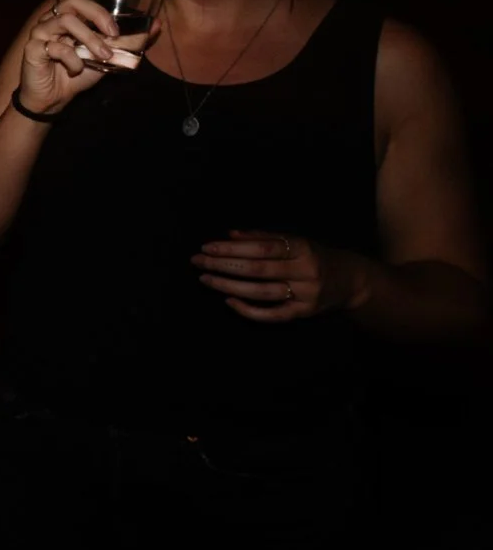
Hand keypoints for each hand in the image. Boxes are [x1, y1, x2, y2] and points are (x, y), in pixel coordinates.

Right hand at [19, 0, 156, 113]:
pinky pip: (56, 47)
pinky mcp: (34, 48)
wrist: (55, 98)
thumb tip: (156, 25)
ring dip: (90, 39)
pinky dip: (73, 59)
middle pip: (73, 0)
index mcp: (69, 15)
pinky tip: (76, 69)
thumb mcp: (110, 56)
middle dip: (98, 13)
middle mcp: (53, 18)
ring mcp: (41, 32)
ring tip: (103, 56)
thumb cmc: (79, 73)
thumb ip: (129, 41)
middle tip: (113, 33)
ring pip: (66, 20)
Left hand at [194, 229, 363, 320]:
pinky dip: (248, 310)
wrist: (352, 281)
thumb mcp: (296, 241)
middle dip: (224, 265)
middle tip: (197, 261)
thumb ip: (264, 237)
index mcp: (303, 248)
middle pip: (258, 270)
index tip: (207, 247)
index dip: (232, 248)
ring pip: (261, 293)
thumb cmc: (316, 256)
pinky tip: (228, 301)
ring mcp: (305, 295)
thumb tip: (230, 235)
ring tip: (206, 279)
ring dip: (229, 286)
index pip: (262, 247)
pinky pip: (272, 315)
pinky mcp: (304, 313)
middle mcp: (306, 272)